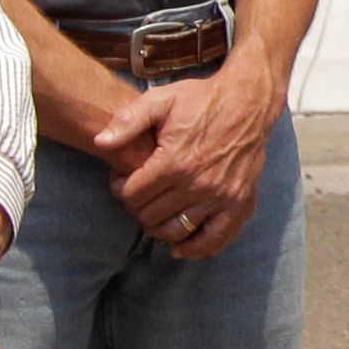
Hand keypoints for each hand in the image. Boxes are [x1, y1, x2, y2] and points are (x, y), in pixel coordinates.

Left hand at [92, 54, 281, 256]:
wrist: (248, 102)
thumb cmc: (202, 100)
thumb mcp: (161, 100)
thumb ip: (128, 121)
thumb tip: (100, 142)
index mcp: (174, 162)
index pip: (132, 196)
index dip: (121, 189)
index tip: (125, 180)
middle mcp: (198, 184)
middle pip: (151, 217)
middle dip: (138, 208)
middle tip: (141, 195)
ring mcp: (221, 197)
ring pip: (176, 231)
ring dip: (159, 228)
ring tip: (157, 213)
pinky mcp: (240, 202)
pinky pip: (215, 239)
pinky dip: (195, 248)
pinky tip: (181, 246)